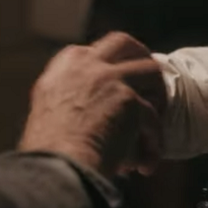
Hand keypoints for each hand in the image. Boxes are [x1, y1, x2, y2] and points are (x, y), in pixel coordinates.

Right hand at [17, 32, 167, 177]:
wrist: (57, 166)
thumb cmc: (49, 149)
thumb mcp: (50, 107)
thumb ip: (70, 94)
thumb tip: (86, 107)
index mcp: (66, 64)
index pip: (94, 50)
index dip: (111, 64)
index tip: (117, 79)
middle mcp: (88, 64)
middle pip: (123, 42)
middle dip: (140, 55)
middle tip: (149, 79)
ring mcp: (111, 79)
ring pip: (150, 70)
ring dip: (158, 93)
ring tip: (157, 117)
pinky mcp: (130, 100)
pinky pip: (153, 118)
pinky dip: (153, 144)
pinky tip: (147, 164)